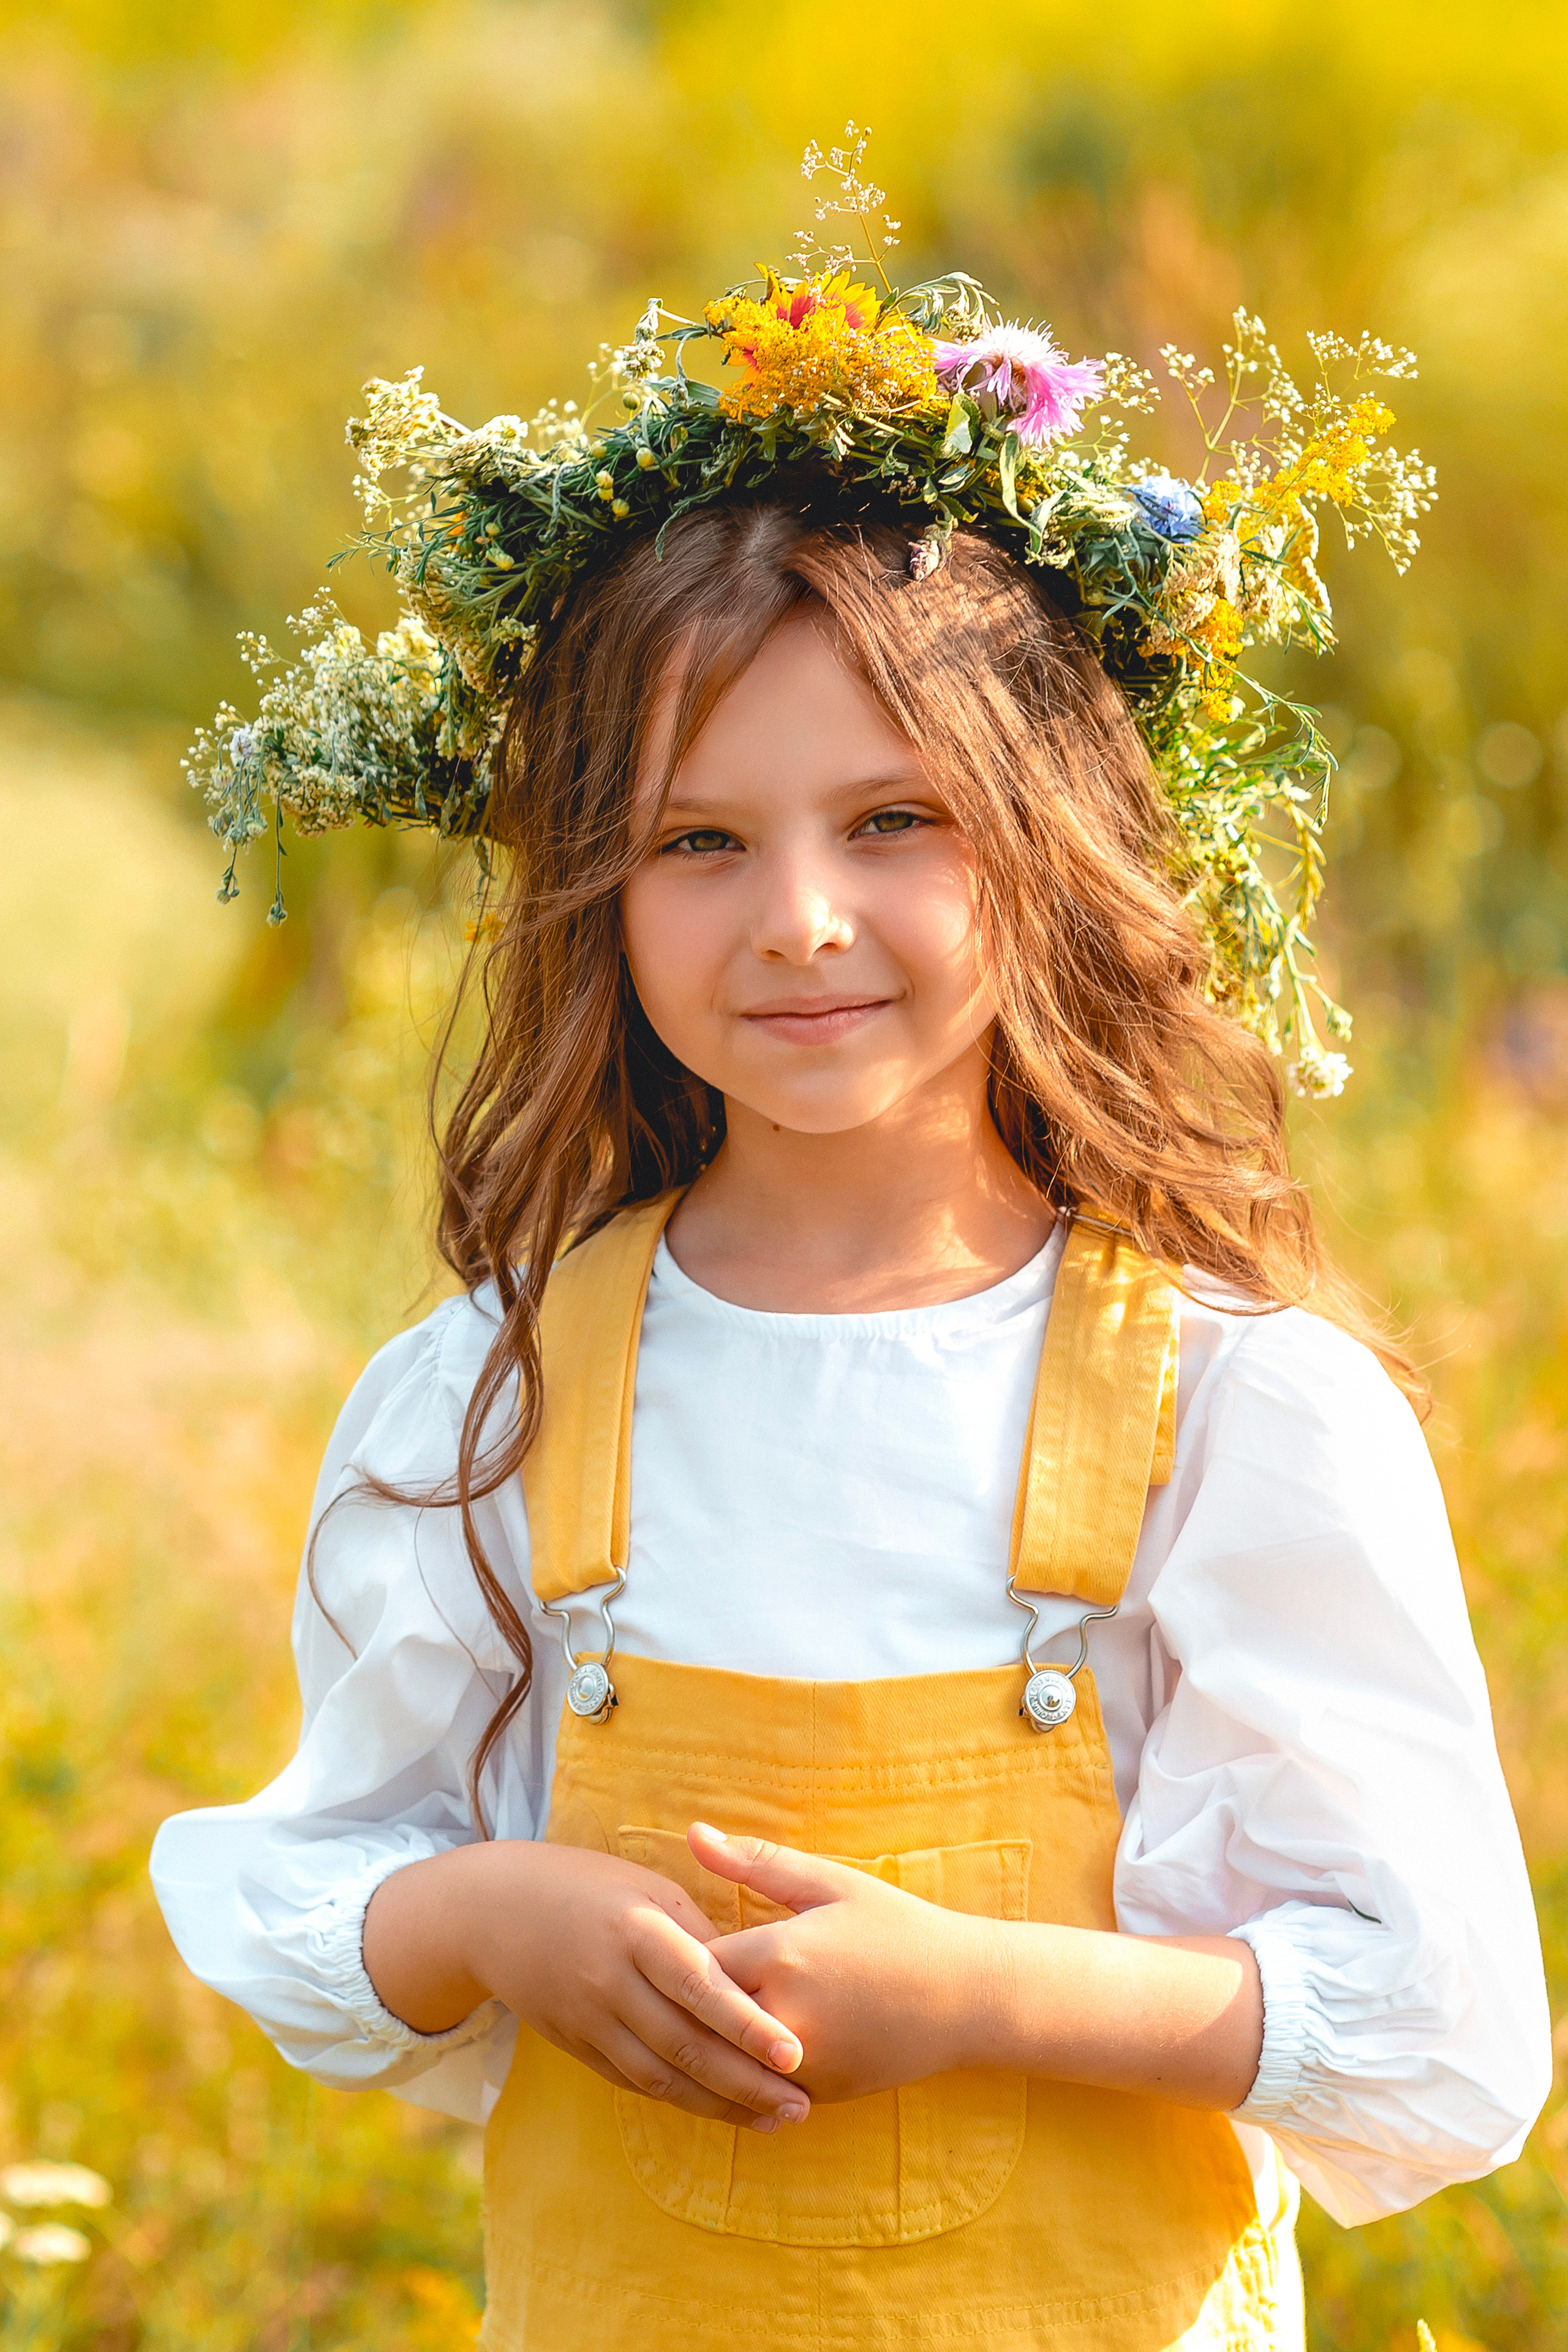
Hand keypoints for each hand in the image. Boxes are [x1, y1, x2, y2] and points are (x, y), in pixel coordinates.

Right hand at [363, 1840, 809, 2131]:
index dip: (747, 2024)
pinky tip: (721, 2110)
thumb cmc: (587, 1886)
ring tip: (776, 2119)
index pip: (699, 1985)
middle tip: (802, 2106)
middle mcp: (611, 1982)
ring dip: (722, 2105)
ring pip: (663, 2076)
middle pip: (686, 2044)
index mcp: (635, 1930)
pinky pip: (636, 2083)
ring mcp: (590, 2021)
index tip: (794, 2054)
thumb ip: (697, 1932)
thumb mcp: (646, 1887)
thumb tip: (754, 1977)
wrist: (492, 1911)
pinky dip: (682, 2100)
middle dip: (748, 2082)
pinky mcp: (578, 2047)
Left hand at [693, 1825, 1264, 2114]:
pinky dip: (732, 2076)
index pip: (690, 1962)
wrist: (967, 1996)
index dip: (666, 1954)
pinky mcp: (816, 2094)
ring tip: (666, 2027)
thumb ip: (755, 1862)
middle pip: (695, 2020)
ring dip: (694, 2047)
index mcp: (780, 1954)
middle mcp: (783, 2015)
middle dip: (668, 2005)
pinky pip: (754, 2090)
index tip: (646, 1943)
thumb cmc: (898, 1927)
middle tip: (640, 1990)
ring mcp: (800, 2063)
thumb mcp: (830, 1883)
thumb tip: (692, 1833)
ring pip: (719, 2065)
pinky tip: (715, 2057)